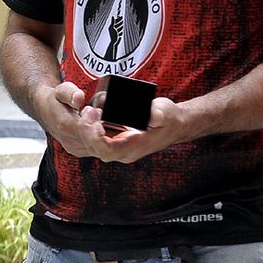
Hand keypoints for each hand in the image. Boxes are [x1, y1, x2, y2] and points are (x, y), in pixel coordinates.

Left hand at [43, 83, 188, 164]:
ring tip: (89, 110)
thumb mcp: (165, 112)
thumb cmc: (169, 118)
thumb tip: (155, 117)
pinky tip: (93, 113)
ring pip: (94, 145)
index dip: (96, 137)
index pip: (106, 150)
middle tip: (88, 110)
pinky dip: (92, 128)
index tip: (95, 118)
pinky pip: (98, 139)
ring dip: (87, 129)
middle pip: (96, 149)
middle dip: (87, 130)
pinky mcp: (117, 141)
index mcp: (134, 147)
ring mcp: (120, 148)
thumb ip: (158, 114)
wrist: (175, 125)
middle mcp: (125, 152)